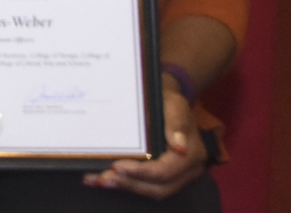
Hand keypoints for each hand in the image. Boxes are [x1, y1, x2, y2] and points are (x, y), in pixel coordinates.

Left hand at [87, 87, 205, 198]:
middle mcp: (187, 171)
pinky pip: (145, 185)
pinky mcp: (162, 176)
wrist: (165, 99)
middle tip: (103, 178)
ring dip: (124, 186)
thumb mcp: (173, 104)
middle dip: (130, 184)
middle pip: (159, 188)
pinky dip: (125, 183)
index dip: (143, 172)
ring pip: (151, 190)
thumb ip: (177, 123)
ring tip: (98, 180)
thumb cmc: (168, 100)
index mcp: (192, 154)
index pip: (167, 171)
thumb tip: (180, 148)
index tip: (117, 166)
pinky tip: (102, 178)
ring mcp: (176, 176)